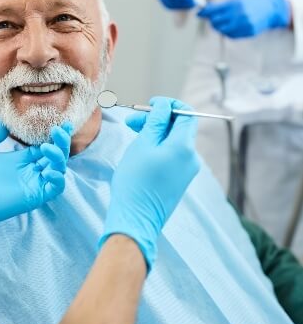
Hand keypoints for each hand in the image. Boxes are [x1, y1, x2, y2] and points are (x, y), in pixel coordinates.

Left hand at [0, 120, 71, 248]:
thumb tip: (7, 119)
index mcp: (20, 160)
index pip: (44, 147)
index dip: (55, 136)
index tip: (62, 123)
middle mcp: (29, 171)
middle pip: (55, 156)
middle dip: (61, 143)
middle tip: (59, 130)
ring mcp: (32, 184)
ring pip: (58, 170)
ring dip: (59, 157)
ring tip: (47, 147)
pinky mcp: (33, 196)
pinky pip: (55, 188)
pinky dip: (58, 178)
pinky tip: (49, 169)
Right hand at [100, 97, 199, 270]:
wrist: (136, 219)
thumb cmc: (135, 181)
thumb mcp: (143, 145)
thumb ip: (156, 122)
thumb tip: (164, 106)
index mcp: (184, 147)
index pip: (186, 114)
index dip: (169, 105)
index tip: (151, 104)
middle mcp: (191, 157)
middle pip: (179, 127)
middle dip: (157, 119)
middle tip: (132, 120)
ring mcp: (187, 170)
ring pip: (174, 141)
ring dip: (156, 132)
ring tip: (133, 132)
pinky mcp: (180, 179)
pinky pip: (173, 154)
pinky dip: (159, 146)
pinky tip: (141, 147)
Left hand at [198, 0, 290, 37]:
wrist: (270, 10)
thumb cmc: (250, 4)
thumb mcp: (235, 1)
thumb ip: (219, 7)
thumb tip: (202, 11)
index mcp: (235, 4)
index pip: (214, 10)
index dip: (205, 13)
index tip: (199, 14)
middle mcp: (239, 14)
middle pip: (216, 22)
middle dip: (213, 21)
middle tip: (216, 20)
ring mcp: (244, 24)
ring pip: (223, 30)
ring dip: (221, 28)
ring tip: (227, 23)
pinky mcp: (248, 32)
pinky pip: (231, 36)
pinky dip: (229, 32)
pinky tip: (234, 27)